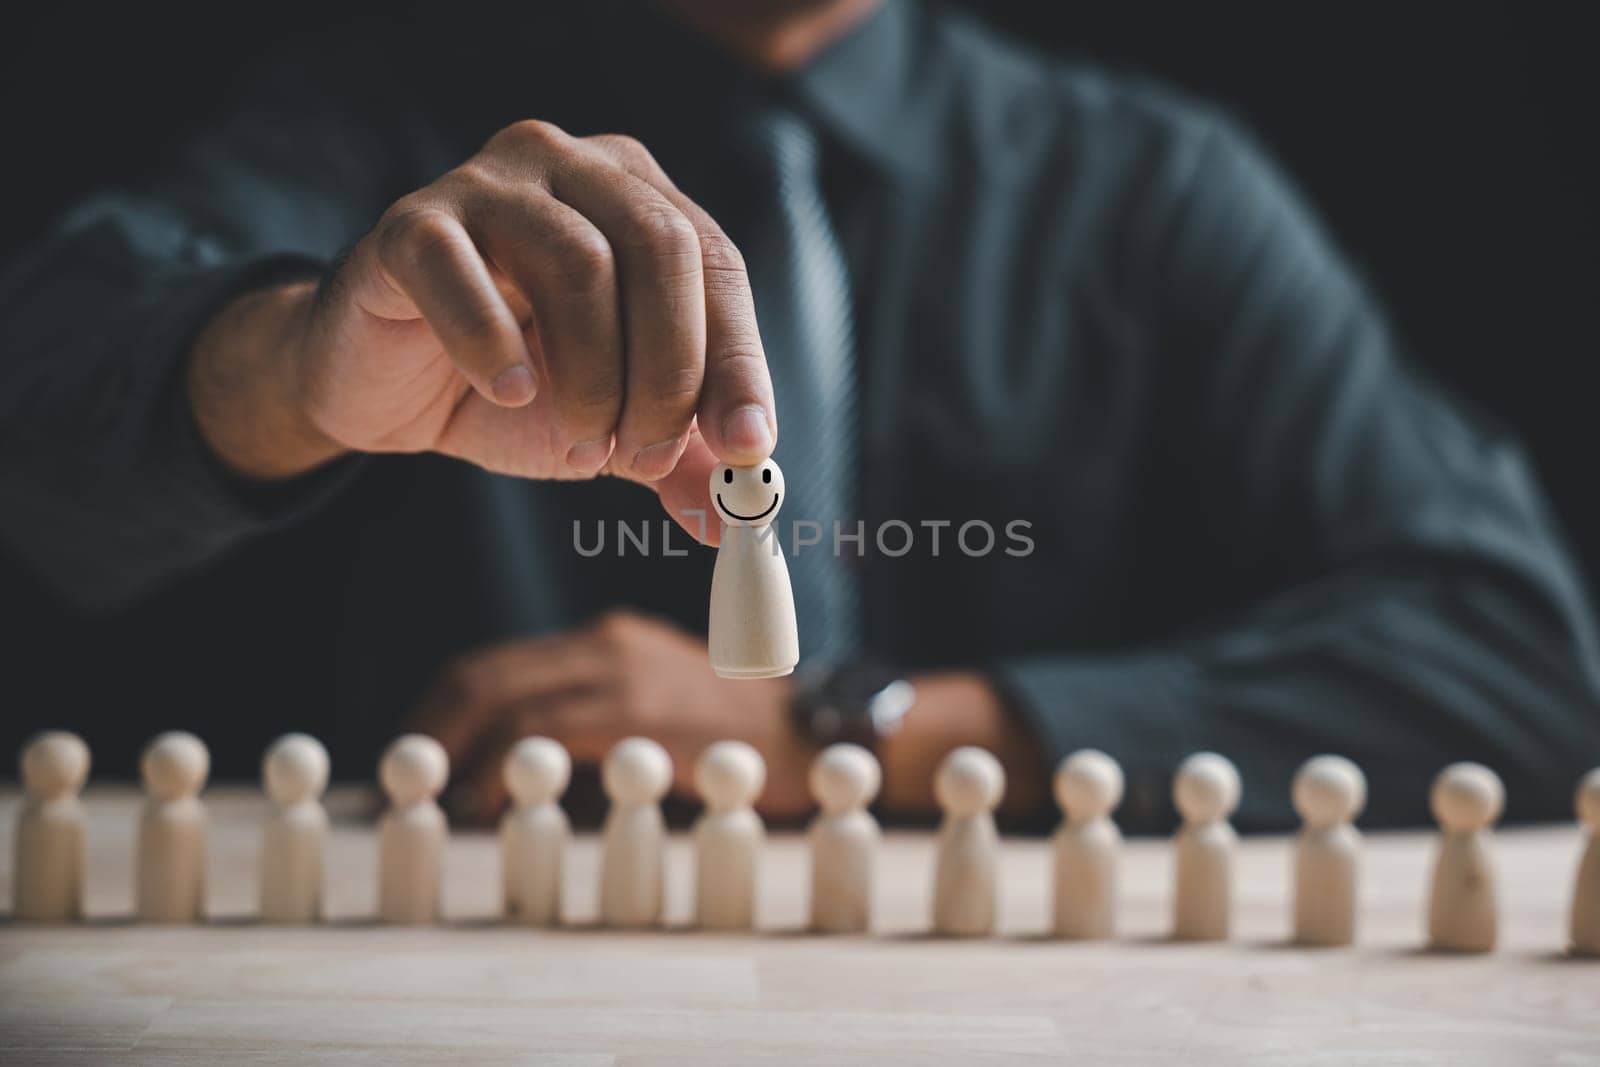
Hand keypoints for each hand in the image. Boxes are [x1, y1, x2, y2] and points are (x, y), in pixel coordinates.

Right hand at [188, 121, 775, 541]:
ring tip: (583, 443)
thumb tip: (732, 517)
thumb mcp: (610, 423)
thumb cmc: (509, 384)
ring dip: (594, 376)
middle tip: (649, 454)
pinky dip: (494, 345)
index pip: (715, 263)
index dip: (736, 358)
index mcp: (636, 196)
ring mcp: (486, 185)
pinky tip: (506, 392)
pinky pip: (459, 271)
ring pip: (578, 260)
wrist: (383, 389)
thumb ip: (676, 457)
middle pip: (659, 246)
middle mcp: (569, 165)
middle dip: (668, 371)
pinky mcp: (409, 226)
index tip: (746, 445)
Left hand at [408, 610, 815, 820]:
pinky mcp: (642, 713)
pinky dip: (501, 768)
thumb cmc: (735, 736)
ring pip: (506, 699)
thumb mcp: (659, 708)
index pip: (500, 665)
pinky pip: (545, 732)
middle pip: (487, 674)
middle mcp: (608, 644)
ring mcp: (626, 675)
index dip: (445, 709)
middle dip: (433, 726)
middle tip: (402, 775)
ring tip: (436, 796)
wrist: (812, 732)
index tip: (420, 752)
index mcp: (607, 640)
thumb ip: (597, 721)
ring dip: (456, 752)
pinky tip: (485, 802)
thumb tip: (518, 773)